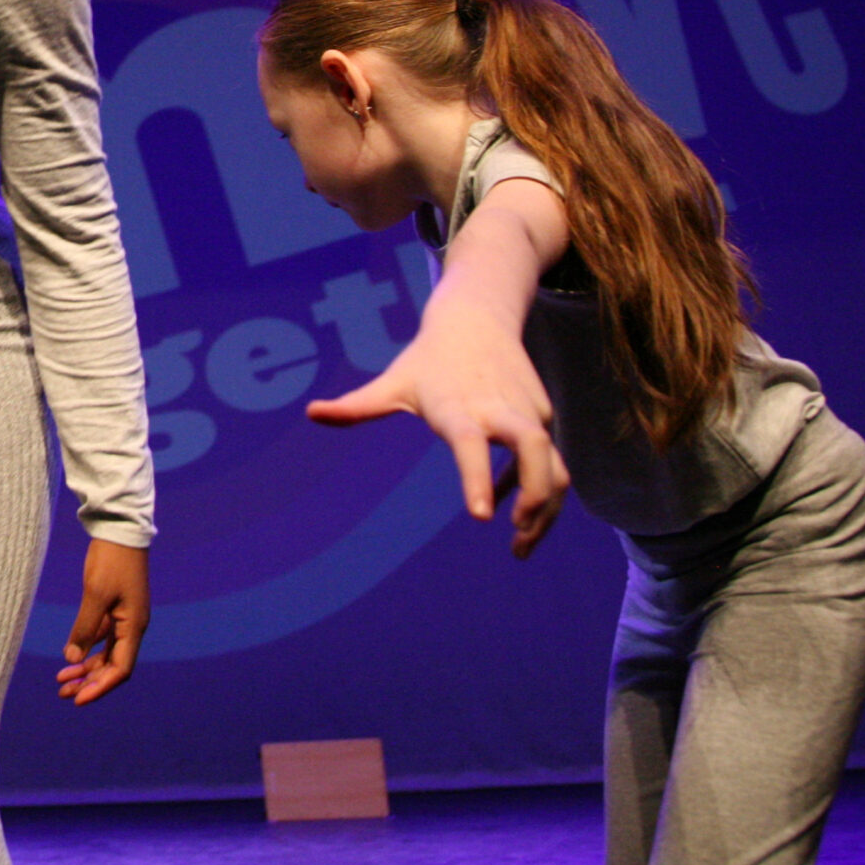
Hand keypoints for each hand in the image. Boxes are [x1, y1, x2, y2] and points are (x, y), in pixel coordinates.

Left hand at [55, 538, 147, 704]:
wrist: (119, 531)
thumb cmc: (111, 560)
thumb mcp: (95, 594)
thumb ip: (85, 627)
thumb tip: (71, 658)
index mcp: (133, 627)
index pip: (119, 670)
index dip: (99, 687)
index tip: (78, 699)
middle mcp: (132, 627)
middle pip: (112, 666)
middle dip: (88, 682)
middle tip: (62, 693)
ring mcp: (124, 618)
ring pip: (106, 653)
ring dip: (86, 668)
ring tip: (61, 680)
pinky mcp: (115, 608)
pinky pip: (102, 637)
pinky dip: (86, 648)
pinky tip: (68, 655)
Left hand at [307, 302, 569, 557]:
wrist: (477, 317)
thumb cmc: (428, 359)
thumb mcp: (394, 381)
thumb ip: (357, 406)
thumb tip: (311, 412)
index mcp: (457, 405)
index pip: (470, 444)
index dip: (478, 478)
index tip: (480, 517)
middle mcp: (498, 409)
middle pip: (536, 449)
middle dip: (537, 494)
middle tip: (516, 532)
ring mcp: (527, 411)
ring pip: (553, 464)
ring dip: (545, 509)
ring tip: (519, 548)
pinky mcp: (542, 415)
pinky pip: (547, 462)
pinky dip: (536, 490)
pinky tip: (515, 512)